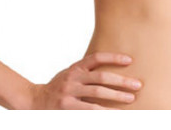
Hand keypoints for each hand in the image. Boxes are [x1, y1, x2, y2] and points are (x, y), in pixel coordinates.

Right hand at [28, 51, 142, 108]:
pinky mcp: (66, 108)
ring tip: (130, 99)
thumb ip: (86, 72)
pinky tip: (113, 114)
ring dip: (116, 96)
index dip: (114, 57)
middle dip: (121, 81)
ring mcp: (69, 93)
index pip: (97, 58)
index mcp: (76, 67)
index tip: (130, 60)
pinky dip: (103, 112)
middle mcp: (73, 77)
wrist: (33, 101)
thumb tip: (112, 71)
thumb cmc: (58, 88)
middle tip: (137, 85)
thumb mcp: (70, 74)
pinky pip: (89, 110)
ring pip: (97, 93)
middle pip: (101, 77)